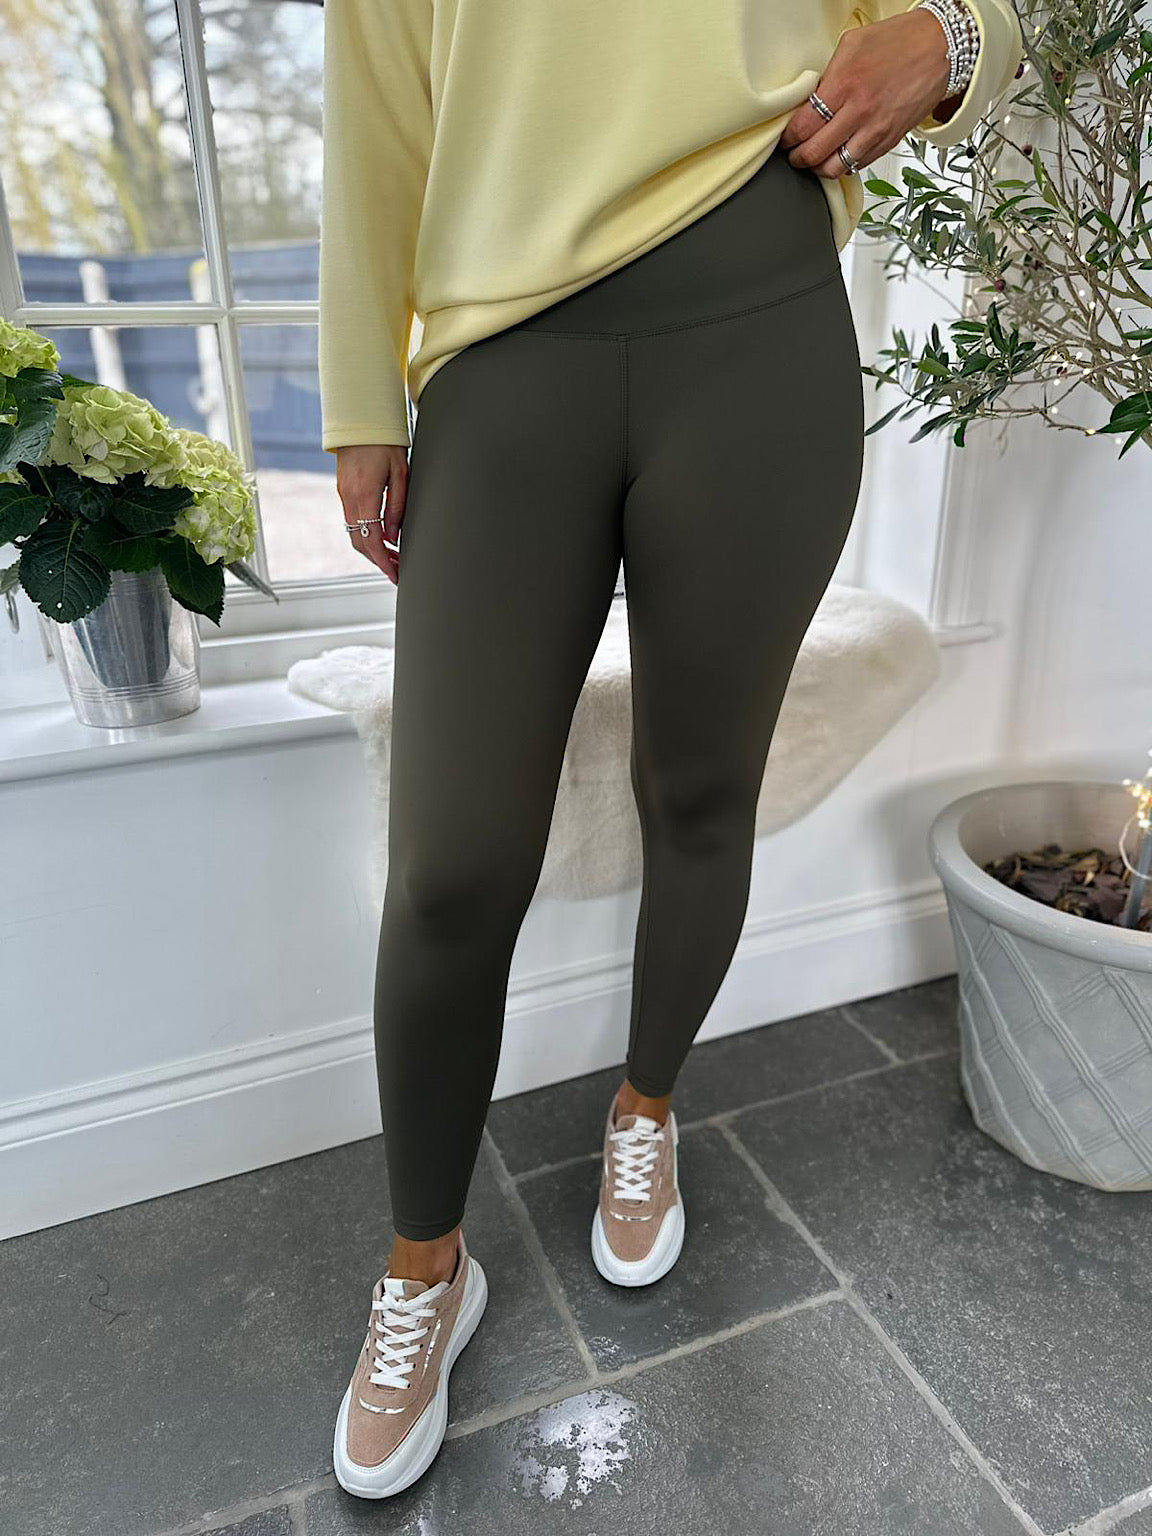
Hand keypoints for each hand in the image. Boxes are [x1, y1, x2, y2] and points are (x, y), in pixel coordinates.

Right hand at [336, 444, 408, 584]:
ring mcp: (344, 495)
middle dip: (378, 560)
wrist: (360, 421)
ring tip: (392, 557)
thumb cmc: (385, 443)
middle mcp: (350, 497)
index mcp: (365, 494)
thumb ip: (397, 508)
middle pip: (360, 542)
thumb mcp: (400, 474)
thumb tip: (394, 537)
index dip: (384, 561)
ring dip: (372, 549)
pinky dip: (366, 534)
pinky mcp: (343, 491)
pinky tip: (381, 537)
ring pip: (355, 533)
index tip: (395, 573)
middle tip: (397, 569)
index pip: (372, 540)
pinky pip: (353, 521)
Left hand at [780, 9, 953, 178]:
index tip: (785, 138)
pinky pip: (859, 165)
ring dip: (819, 168)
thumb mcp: (853, 44)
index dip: (788, 138)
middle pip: (814, 153)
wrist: (940, 47)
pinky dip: (845, 165)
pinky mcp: (890, 140)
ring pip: (835, 168)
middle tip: (794, 154)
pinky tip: (839, 156)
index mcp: (845, 84)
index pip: (803, 126)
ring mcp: (876, 130)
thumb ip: (828, 75)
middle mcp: (860, 112)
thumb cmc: (900, 41)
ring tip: (814, 161)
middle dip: (798, 158)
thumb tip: (810, 99)